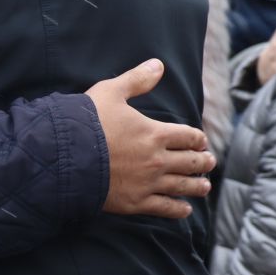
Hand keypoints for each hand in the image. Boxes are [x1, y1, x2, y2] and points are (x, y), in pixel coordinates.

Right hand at [87, 60, 215, 219]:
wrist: (66, 157)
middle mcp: (157, 160)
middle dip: (203, 162)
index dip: (198, 138)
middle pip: (190, 162)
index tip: (201, 141)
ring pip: (182, 186)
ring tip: (205, 187)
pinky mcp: (135, 202)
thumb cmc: (87, 123)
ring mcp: (148, 183)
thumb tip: (158, 64)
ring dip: (197, 186)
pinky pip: (164, 208)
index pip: (188, 136)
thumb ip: (137, 79)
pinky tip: (185, 209)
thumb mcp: (111, 92)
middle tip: (210, 162)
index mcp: (155, 133)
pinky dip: (178, 210)